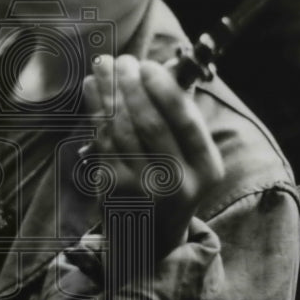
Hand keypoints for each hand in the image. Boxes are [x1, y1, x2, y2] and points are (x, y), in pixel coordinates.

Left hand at [83, 54, 224, 254]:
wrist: (149, 239)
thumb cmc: (172, 183)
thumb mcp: (192, 162)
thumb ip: (182, 121)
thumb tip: (162, 69)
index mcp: (206, 169)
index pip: (186, 121)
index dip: (164, 89)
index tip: (148, 65)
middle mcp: (177, 182)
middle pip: (151, 122)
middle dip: (133, 84)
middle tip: (123, 60)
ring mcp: (143, 188)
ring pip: (122, 128)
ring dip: (110, 91)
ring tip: (104, 65)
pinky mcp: (114, 189)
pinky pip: (103, 139)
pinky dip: (96, 109)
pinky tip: (93, 88)